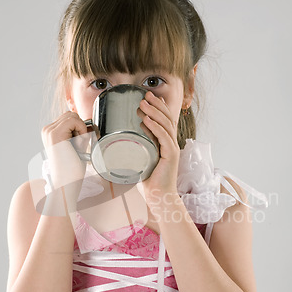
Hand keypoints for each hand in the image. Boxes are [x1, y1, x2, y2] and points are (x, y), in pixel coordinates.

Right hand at [41, 111, 89, 202]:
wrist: (66, 183)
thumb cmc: (72, 169)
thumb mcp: (77, 146)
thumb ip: (81, 134)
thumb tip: (91, 123)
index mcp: (50, 132)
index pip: (70, 118)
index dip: (80, 128)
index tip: (79, 144)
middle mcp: (47, 130)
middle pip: (71, 114)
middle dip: (80, 127)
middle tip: (79, 146)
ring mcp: (49, 131)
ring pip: (73, 115)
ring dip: (81, 129)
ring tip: (77, 146)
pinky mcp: (54, 134)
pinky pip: (74, 120)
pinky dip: (81, 130)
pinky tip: (78, 143)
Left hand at [137, 91, 180, 210]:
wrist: (158, 196)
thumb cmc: (149, 180)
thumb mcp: (141, 159)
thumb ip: (136, 148)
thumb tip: (119, 139)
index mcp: (166, 142)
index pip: (165, 119)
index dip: (158, 106)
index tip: (147, 97)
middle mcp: (171, 143)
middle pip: (167, 118)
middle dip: (155, 104)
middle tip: (144, 95)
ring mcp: (172, 149)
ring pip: (166, 125)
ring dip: (154, 112)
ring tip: (143, 104)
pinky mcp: (171, 156)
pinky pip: (164, 138)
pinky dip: (155, 128)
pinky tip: (147, 121)